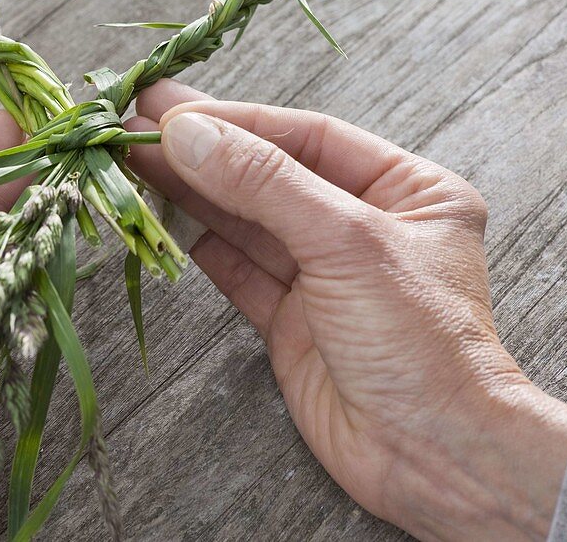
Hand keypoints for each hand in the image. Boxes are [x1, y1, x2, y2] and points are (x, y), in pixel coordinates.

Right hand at [125, 79, 566, 541]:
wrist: (432, 456)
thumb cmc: (421, 342)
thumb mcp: (347, 242)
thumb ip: (263, 183)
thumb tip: (188, 133)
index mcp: (408, 191)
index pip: (308, 137)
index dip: (239, 121)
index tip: (174, 110)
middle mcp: (365, 227)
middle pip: (271, 175)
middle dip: (207, 149)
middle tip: (139, 120)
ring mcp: (325, 276)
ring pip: (246, 221)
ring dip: (192, 192)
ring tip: (134, 160)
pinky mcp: (292, 321)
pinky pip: (237, 269)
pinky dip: (198, 244)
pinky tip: (162, 217)